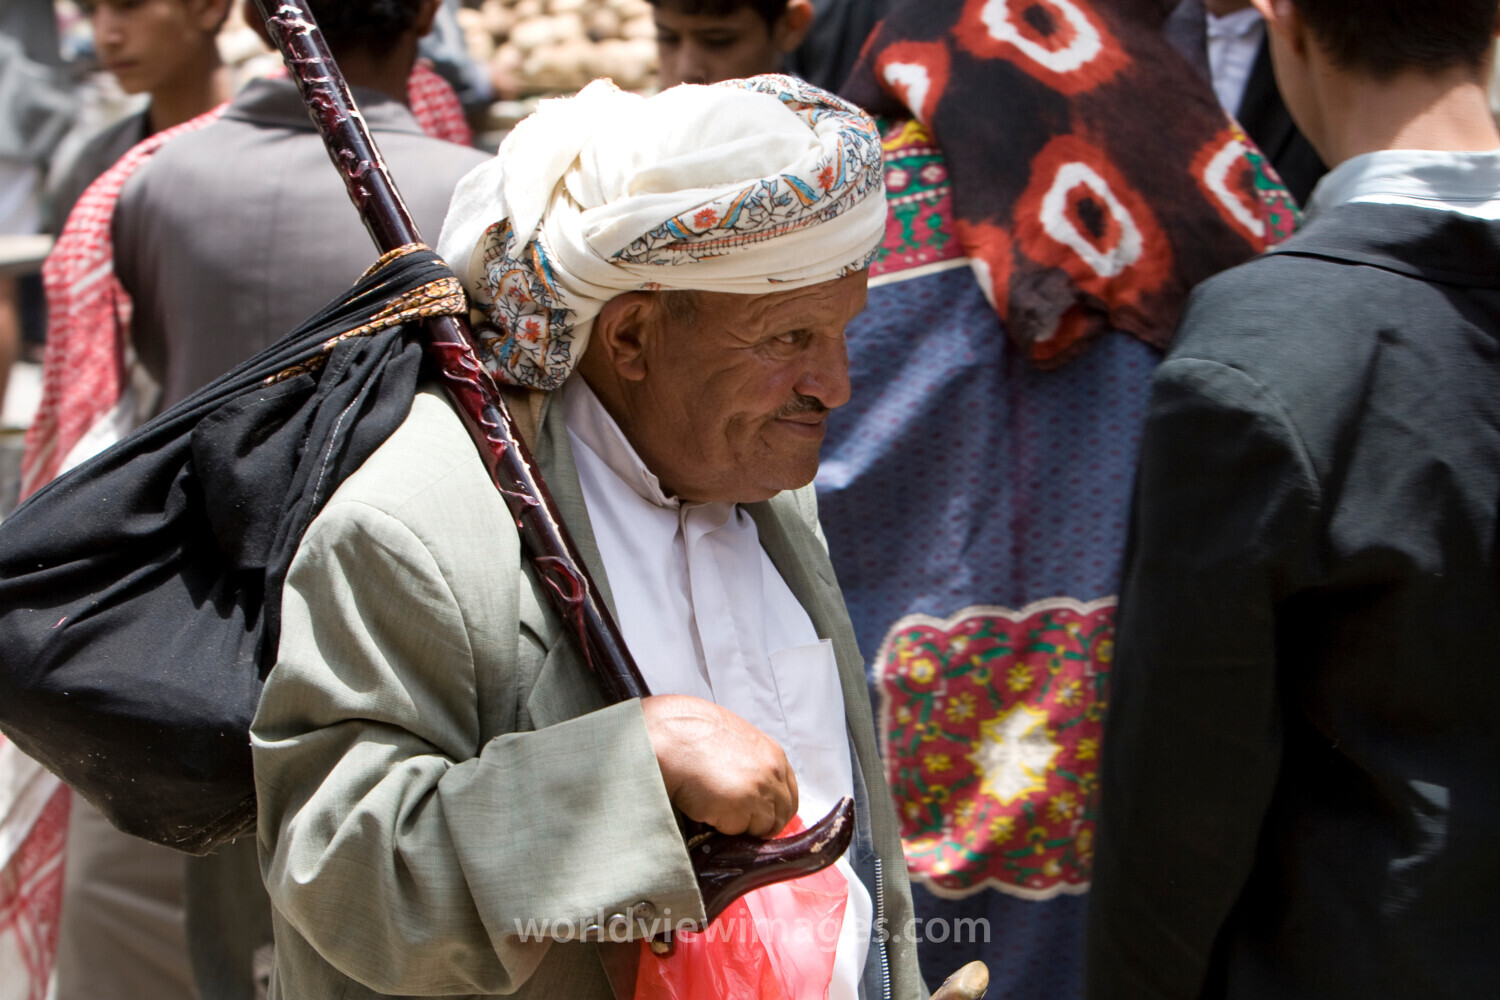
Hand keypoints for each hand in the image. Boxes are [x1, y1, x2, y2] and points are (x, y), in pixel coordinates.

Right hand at [641, 694, 798, 837]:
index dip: (775, 809)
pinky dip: (724, 828)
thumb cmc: (692, 734)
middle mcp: (773, 773)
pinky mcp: (741, 809)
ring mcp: (759, 791)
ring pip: (762, 828)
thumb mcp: (733, 740)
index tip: (760, 817)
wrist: (670, 736)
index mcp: (773, 754)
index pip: (790, 794)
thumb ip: (751, 763)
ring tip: (716, 810)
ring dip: (741, 826)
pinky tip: (706, 810)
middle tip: (737, 822)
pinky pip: (738, 832)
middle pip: (781, 815)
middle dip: (761, 823)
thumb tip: (750, 787)